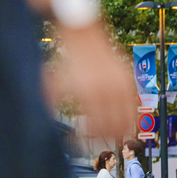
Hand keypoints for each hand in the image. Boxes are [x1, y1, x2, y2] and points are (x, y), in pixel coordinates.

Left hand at [45, 24, 136, 138]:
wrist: (83, 35)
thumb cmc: (68, 60)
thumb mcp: (55, 82)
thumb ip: (50, 101)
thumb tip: (43, 118)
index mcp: (89, 93)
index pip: (94, 125)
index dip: (88, 137)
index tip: (81, 142)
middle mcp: (107, 89)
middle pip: (112, 124)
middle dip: (104, 136)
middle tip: (96, 141)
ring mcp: (120, 84)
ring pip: (127, 117)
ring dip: (119, 129)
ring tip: (110, 136)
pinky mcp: (127, 79)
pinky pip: (133, 104)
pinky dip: (130, 116)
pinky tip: (123, 123)